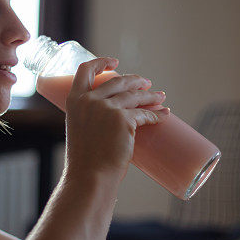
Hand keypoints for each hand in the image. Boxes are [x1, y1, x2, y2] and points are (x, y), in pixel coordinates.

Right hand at [64, 57, 168, 184]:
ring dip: (151, 95)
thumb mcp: (80, 130)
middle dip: (135, 80)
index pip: (85, 70)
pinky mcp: (124, 119)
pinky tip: (164, 114)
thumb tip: (110, 117)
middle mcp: (90, 100)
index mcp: (74, 101)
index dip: (101, 62)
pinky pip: (145, 113)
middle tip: (146, 83)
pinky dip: (157, 114)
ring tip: (161, 96)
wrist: (89, 177)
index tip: (115, 62)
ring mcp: (107, 108)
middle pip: (118, 81)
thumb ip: (91, 119)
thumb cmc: (84, 161)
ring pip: (135, 96)